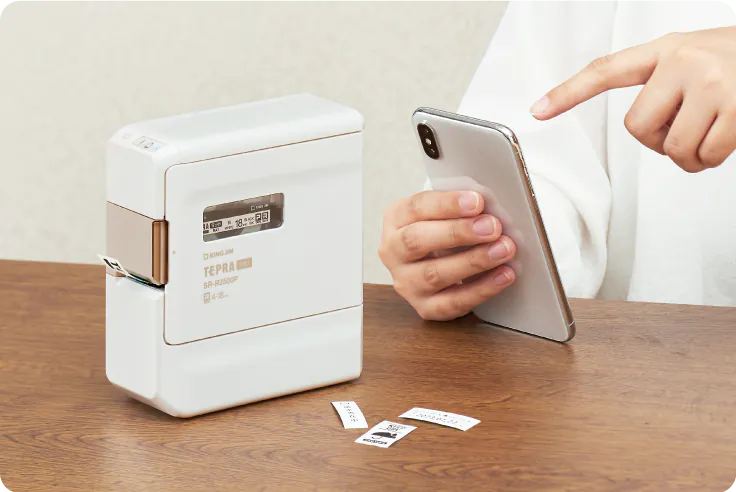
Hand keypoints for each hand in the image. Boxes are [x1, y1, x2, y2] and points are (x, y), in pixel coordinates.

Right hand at [379, 190, 516, 320]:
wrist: (435, 265)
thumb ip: (460, 208)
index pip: (417, 207)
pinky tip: (504, 275)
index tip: (477, 201)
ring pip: (434, 274)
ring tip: (504, 249)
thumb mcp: (444, 212)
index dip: (447, 204)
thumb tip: (489, 209)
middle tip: (492, 227)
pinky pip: (452, 303)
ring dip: (473, 261)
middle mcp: (393, 252)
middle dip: (458, 232)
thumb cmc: (444, 231)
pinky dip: (481, 289)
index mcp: (396, 219)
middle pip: (417, 241)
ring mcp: (406, 283)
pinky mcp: (424, 308)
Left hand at [531, 27, 735, 172]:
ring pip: (672, 148)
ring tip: (714, 131)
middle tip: (688, 129)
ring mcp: (710, 82)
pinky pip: (705, 155)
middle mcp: (684, 61)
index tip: (536, 111)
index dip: (568, 93)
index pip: (606, 71)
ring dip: (690, 155)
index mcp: (668, 50)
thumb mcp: (697, 58)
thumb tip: (644, 128)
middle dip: (660, 141)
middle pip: (638, 129)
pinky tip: (729, 136)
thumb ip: (664, 84)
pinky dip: (713, 159)